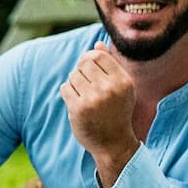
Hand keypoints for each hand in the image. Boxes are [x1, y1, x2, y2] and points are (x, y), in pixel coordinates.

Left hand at [60, 43, 140, 185]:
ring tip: (82, 93)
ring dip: (74, 82)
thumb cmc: (117, 112)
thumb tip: (98, 44)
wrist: (113, 143)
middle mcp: (109, 89)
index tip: (88, 66)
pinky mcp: (78, 109)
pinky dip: (67, 92)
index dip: (89, 57)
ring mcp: (92, 99)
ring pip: (73, 75)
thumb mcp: (122, 88)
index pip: (98, 56)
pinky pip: (65, 88)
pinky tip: (76, 101)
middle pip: (83, 63)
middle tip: (85, 82)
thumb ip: (111, 65)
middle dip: (81, 70)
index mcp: (123, 81)